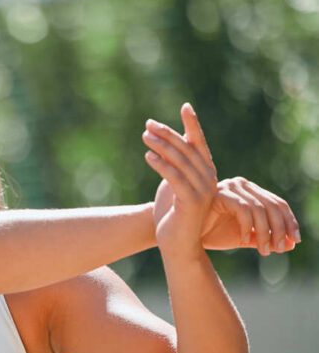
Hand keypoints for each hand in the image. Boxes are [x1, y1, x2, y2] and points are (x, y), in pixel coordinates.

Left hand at [146, 108, 301, 255]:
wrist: (178, 246)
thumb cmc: (173, 216)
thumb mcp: (174, 187)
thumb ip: (174, 168)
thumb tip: (162, 148)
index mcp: (206, 174)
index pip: (199, 144)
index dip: (193, 125)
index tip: (185, 106)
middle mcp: (208, 180)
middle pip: (187, 149)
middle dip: (168, 134)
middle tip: (149, 124)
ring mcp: (202, 191)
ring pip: (181, 162)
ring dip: (162, 146)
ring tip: (145, 136)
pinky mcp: (191, 202)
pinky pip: (175, 178)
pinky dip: (162, 165)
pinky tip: (148, 156)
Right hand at [153, 178, 300, 254]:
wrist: (180, 234)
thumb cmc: (209, 232)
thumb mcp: (241, 236)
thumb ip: (262, 238)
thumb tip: (290, 245)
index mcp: (247, 192)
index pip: (277, 203)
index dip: (290, 223)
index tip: (294, 242)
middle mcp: (240, 185)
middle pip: (273, 205)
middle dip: (281, 229)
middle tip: (280, 249)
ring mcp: (228, 187)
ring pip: (259, 208)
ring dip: (265, 232)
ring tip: (262, 250)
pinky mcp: (217, 194)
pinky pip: (242, 209)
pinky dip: (248, 227)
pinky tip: (245, 240)